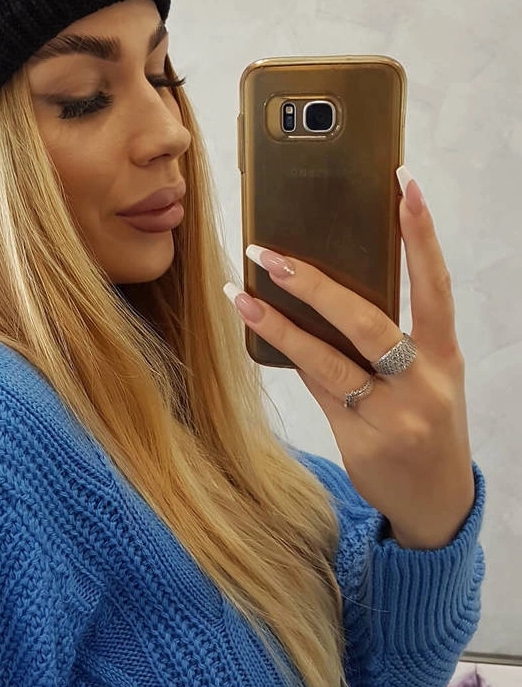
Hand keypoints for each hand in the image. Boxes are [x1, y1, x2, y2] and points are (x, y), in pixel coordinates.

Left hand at [225, 172, 474, 548]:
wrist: (438, 502)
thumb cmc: (428, 422)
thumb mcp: (428, 377)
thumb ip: (390, 339)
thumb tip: (324, 288)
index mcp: (445, 356)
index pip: (435, 284)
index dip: (420, 234)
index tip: (403, 184)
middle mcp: (423, 383)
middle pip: (366, 322)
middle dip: (315, 284)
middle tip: (269, 253)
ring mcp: (392, 416)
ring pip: (328, 361)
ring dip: (279, 323)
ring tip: (241, 292)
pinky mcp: (360, 441)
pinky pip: (317, 388)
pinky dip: (290, 356)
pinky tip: (259, 328)